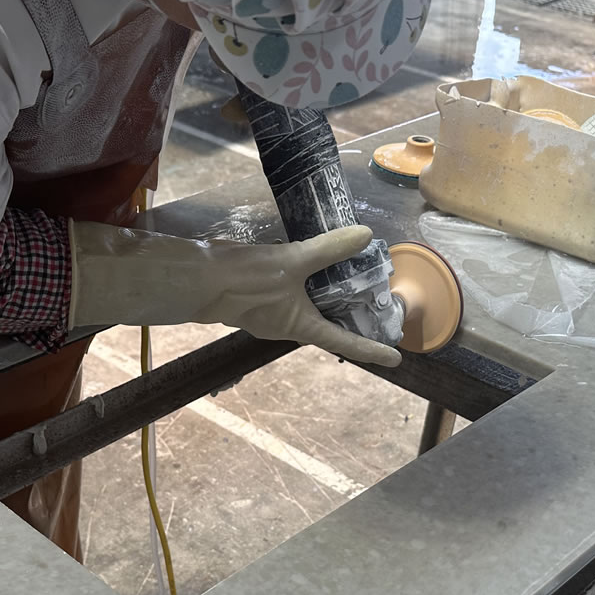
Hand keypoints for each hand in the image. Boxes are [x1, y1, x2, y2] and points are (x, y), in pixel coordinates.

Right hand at [71, 222, 402, 366]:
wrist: (198, 280)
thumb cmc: (243, 281)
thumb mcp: (291, 262)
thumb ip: (328, 249)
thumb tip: (364, 235)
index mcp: (302, 327)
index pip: (345, 343)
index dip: (372, 351)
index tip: (396, 359)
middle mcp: (291, 325)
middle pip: (332, 328)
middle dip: (357, 322)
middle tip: (383, 312)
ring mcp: (276, 313)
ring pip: (315, 311)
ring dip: (336, 302)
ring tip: (360, 285)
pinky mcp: (263, 298)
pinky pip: (299, 296)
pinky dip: (316, 286)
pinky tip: (320, 267)